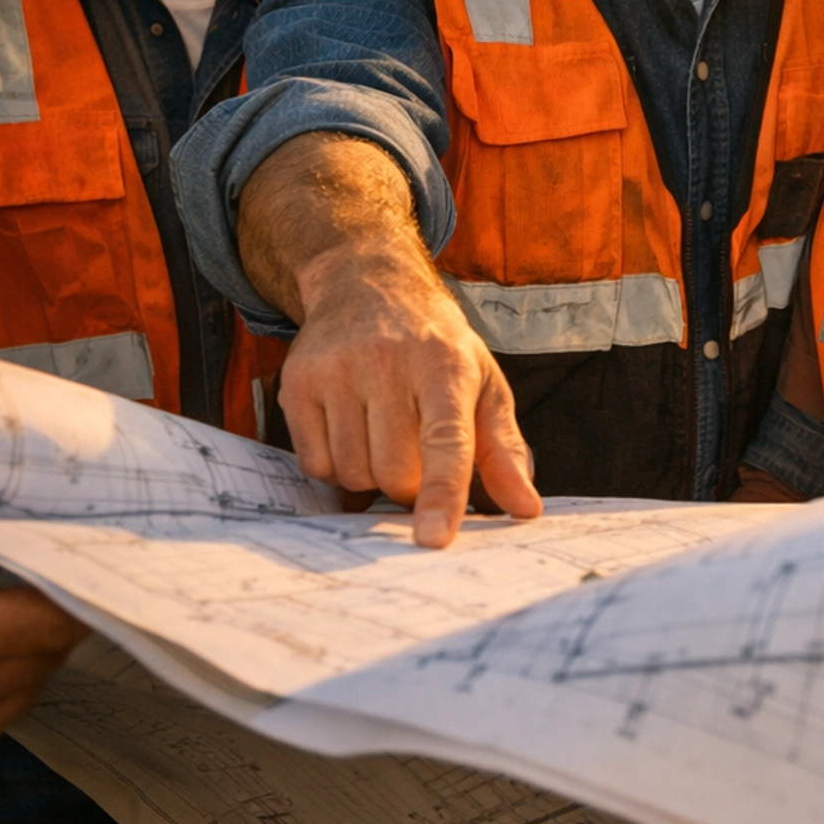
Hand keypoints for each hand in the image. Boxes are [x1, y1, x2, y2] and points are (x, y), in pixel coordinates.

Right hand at [279, 237, 540, 548]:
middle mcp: (388, 360)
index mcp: (445, 364)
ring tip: (383, 434)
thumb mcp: (482, 384)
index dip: (441, 494)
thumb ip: (503, 449)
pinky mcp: (298, 381)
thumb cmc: (435, 346)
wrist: (368, 284)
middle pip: (395, 472)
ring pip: (353, 474)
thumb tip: (525, 508)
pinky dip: (335, 466)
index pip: (446, 441)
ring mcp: (338, 369)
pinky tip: (350, 429)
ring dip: (371, 476)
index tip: (433, 539)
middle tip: (416, 452)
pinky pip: (315, 464)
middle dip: (409, 485)